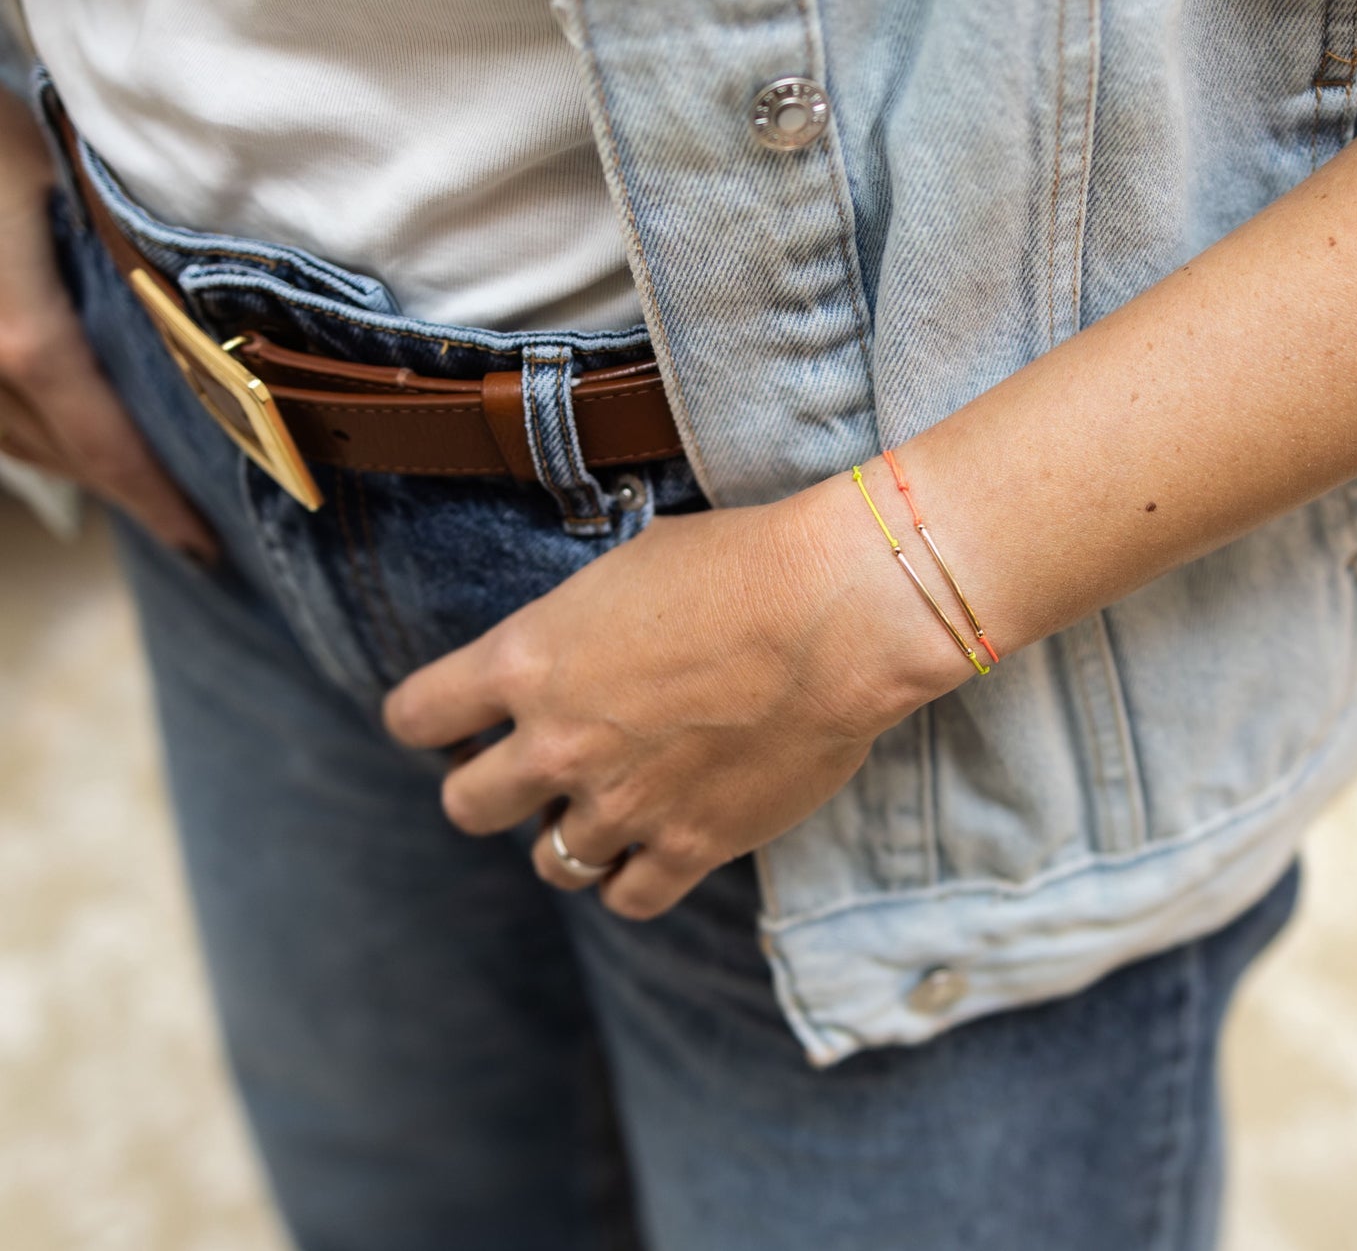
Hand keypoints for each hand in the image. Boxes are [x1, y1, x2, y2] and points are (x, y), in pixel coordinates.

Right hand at [0, 91, 215, 560]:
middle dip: (129, 490)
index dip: (155, 501)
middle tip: (192, 518)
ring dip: (82, 466)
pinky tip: (75, 433)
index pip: (105, 444)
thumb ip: (137, 267)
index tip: (201, 544)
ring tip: (146, 483)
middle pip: (63, 455)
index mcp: (25, 341)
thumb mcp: (79, 188)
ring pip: (18, 445)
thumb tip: (210, 330)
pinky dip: (37, 434)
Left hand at [383, 478, 962, 918]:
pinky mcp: (691, 846)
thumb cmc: (738, 564)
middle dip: (487, 786)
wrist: (834, 613)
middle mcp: (557, 744)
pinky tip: (649, 848)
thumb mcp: (626, 570)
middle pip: (467, 805)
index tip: (451, 719)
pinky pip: (628, 898)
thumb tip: (572, 648)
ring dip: (565, 835)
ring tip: (604, 805)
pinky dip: (629, 878)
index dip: (425, 718)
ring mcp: (622, 805)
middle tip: (526, 767)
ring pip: (548, 863)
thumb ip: (575, 628)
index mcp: (526, 661)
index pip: (416, 715)